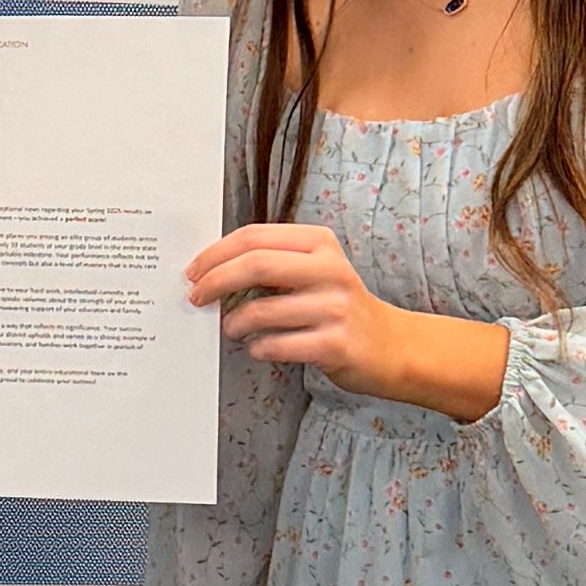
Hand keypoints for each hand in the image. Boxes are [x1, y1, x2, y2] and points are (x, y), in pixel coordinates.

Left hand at [188, 221, 402, 392]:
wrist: (391, 346)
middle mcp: (330, 270)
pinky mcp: (335, 345)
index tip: (194, 270)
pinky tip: (259, 348)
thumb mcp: (315, 269)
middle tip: (196, 297)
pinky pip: (277, 345)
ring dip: (234, 323)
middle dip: (215, 281)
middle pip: (255, 264)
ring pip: (261, 310)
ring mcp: (335, 307)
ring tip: (232, 328)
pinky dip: (258, 348)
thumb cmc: (339, 306)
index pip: (254, 237)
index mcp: (320, 243)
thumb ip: (273, 261)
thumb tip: (212, 268)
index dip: (216, 253)